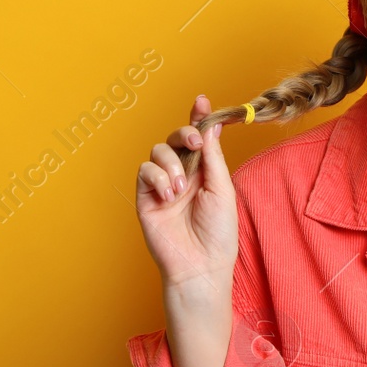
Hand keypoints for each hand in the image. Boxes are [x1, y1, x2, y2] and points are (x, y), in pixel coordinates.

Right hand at [136, 94, 237, 300]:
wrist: (201, 265)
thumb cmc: (218, 233)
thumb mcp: (222, 189)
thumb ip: (213, 157)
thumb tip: (212, 126)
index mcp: (204, 171)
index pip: (199, 138)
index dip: (199, 118)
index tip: (202, 101)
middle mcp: (182, 174)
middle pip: (176, 138)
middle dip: (184, 133)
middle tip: (194, 141)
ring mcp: (163, 185)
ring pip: (158, 151)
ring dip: (171, 163)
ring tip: (181, 189)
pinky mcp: (146, 197)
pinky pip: (144, 170)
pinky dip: (157, 177)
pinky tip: (169, 195)